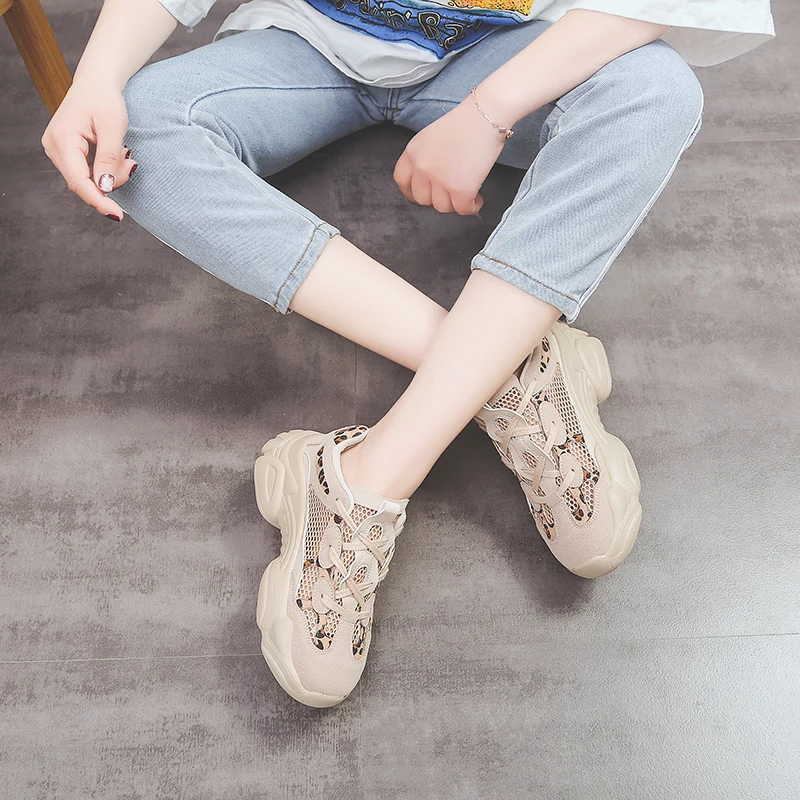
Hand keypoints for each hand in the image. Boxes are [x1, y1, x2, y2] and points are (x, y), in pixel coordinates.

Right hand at [41, 80, 136, 220]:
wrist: (96, 82)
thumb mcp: (113, 127)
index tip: (117, 215)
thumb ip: (109, 159)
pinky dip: (105, 170)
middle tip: (131, 161)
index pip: (79, 181)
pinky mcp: (66, 152)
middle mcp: (54, 146)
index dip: (98, 200)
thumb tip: (104, 188)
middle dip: (111, 181)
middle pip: (84, 183)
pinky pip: (87, 172)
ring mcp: (57, 150)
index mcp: (62, 139)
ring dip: (110, 174)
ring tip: (124, 153)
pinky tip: (116, 154)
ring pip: (87, 179)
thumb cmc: (105, 99)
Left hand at [393, 96, 507, 214]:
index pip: (402, 181)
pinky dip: (472, 207)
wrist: (486, 115)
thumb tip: (430, 181)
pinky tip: (477, 199)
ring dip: (455, 203)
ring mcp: (440, 180)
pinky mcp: (461, 190)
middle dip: (436, 198)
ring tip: (465, 194)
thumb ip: (424, 157)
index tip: (423, 195)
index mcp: (413, 153)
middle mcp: (422, 168)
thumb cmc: (465, 121)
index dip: (412, 192)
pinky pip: (463, 210)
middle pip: (422, 199)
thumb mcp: (430, 136)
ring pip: (442, 207)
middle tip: (450, 193)